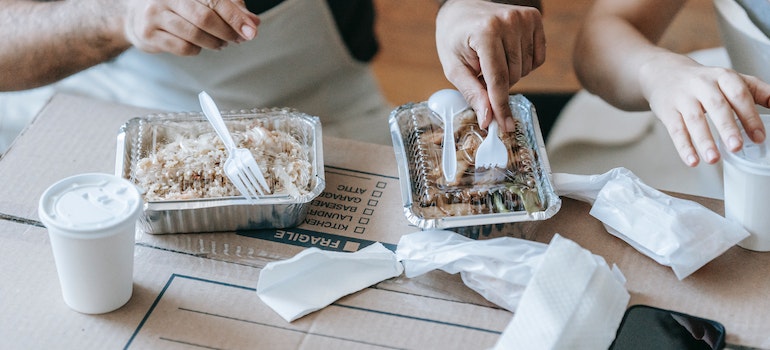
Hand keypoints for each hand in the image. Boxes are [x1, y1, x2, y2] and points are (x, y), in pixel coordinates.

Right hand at [122, 0, 259, 55]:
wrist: (136, 16)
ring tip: (221, 44)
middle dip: (227, 32)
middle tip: (238, 40)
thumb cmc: (178, 7)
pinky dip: (197, 50)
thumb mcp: (203, 1)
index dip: (236, 16)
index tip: (252, 31)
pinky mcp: (148, 34)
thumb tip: (254, 23)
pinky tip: (199, 46)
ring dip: (214, 43)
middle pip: (204, 17)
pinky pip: (182, 47)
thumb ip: (230, 8)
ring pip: (194, 35)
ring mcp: (154, 14)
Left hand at [436, 0, 544, 130]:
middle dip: (497, 84)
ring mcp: (524, 18)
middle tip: (481, 72)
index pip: (498, 80)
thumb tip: (488, 119)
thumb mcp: (454, 68)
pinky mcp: (534, 18)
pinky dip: (524, 64)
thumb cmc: (454, 38)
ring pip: (526, 70)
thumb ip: (472, 93)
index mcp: (485, 32)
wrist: (461, 9)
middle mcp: (508, 22)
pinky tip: (507, 54)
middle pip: (514, 76)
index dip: (500, 107)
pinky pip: (538, 58)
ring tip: (491, 60)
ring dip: (510, 73)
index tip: (505, 127)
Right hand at [639, 53, 769, 165]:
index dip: (749, 116)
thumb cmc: (702, 81)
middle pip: (716, 106)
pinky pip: (675, 130)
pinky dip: (683, 147)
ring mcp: (683, 98)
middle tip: (736, 147)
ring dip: (704, 141)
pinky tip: (692, 160)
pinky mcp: (667, 112)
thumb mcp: (730, 79)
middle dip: (727, 128)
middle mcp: (702, 85)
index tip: (758, 136)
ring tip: (714, 158)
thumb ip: (756, 91)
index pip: (738, 95)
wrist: (663, 72)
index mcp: (723, 77)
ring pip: (693, 120)